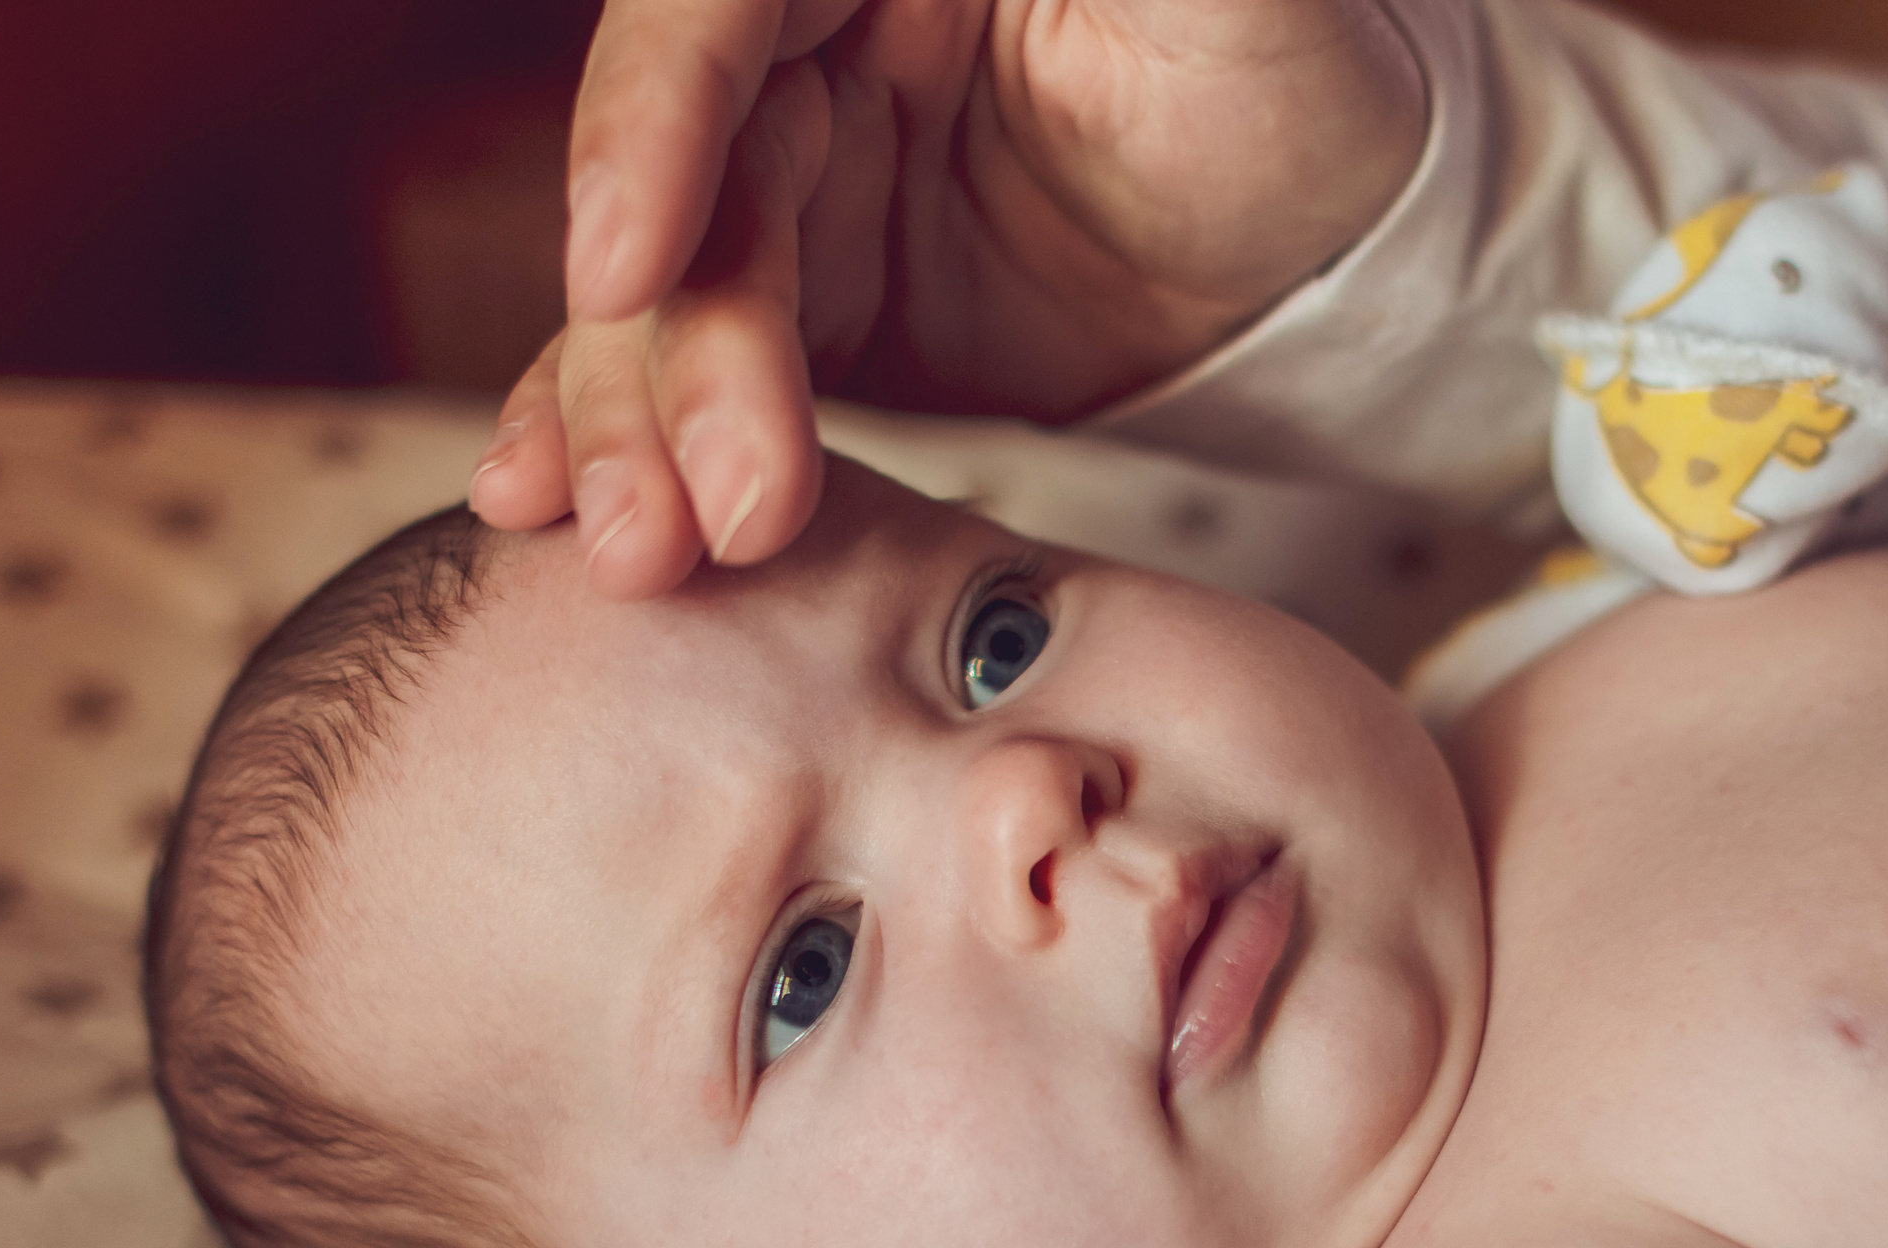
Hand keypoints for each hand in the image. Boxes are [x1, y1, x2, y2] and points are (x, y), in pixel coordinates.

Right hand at [469, 0, 1427, 597]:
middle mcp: (808, 34)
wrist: (1320, 248)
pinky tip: (567, 505)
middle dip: (665, 351)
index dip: (652, 130)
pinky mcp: (804, 295)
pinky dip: (629, 429)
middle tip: (674, 511)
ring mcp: (795, 171)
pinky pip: (688, 356)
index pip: (721, 12)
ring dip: (639, 422)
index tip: (623, 273)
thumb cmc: (1299, 84)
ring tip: (641, 553)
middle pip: (680, 181)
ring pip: (665, 291)